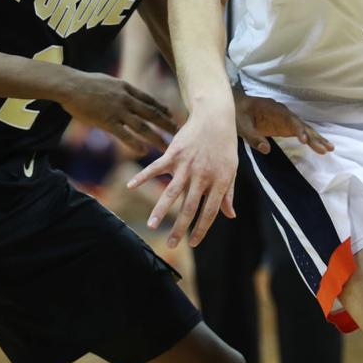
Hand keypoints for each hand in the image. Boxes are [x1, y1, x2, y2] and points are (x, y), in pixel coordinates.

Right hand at [59, 73, 177, 153]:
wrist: (70, 85)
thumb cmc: (85, 83)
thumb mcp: (108, 81)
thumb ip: (119, 89)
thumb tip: (125, 93)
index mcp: (127, 88)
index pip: (149, 100)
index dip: (161, 108)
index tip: (170, 115)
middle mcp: (126, 99)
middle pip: (152, 113)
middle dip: (166, 123)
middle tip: (178, 131)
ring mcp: (118, 111)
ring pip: (143, 126)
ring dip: (156, 137)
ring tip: (166, 146)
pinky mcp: (107, 121)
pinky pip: (125, 135)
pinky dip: (135, 144)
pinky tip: (143, 152)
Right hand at [128, 104, 237, 249]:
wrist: (214, 117)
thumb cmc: (224, 146)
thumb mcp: (232, 170)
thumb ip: (228, 194)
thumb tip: (230, 216)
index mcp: (220, 181)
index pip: (210, 212)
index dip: (201, 229)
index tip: (193, 243)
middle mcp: (203, 176)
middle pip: (189, 207)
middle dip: (180, 228)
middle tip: (171, 245)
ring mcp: (186, 165)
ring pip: (171, 192)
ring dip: (160, 211)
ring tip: (151, 226)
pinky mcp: (173, 154)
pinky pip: (156, 168)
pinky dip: (142, 177)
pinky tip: (130, 186)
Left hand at [234, 92, 333, 155]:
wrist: (237, 105)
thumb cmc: (238, 112)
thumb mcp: (241, 125)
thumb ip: (252, 137)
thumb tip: (266, 149)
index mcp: (273, 108)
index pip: (289, 119)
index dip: (298, 129)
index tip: (304, 140)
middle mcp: (284, 112)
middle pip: (301, 124)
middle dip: (313, 136)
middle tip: (324, 148)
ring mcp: (286, 119)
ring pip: (304, 128)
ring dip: (316, 138)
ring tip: (329, 149)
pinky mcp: (285, 126)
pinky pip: (301, 132)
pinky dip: (311, 139)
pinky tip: (321, 147)